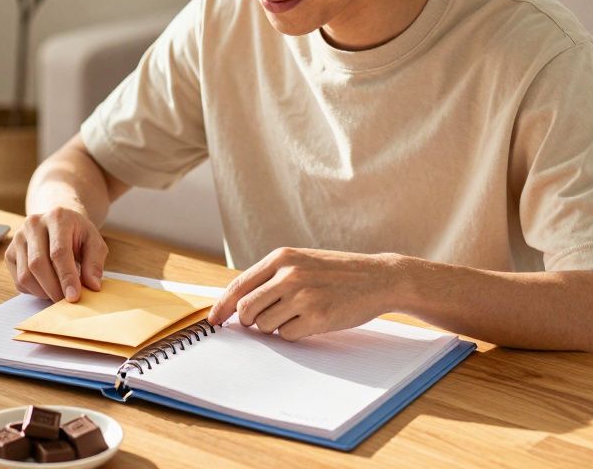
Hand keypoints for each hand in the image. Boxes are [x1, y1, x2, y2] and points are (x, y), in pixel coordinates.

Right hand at [4, 205, 108, 301]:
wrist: (58, 222)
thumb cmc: (77, 233)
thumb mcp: (94, 242)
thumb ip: (95, 262)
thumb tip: (92, 286)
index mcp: (57, 218)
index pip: (59, 252)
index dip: (67, 277)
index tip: (74, 296)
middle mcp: (33, 224)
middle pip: (38, 264)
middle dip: (53, 288)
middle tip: (66, 301)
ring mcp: (18, 238)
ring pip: (25, 275)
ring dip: (43, 292)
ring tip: (59, 294)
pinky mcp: (9, 253)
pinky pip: (18, 280)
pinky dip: (34, 291)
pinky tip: (47, 287)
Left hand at [207, 247, 407, 340]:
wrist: (379, 277)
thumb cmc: (337, 272)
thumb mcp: (301, 262)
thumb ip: (270, 277)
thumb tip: (235, 304)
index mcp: (281, 257)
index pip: (238, 286)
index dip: (222, 306)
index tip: (213, 320)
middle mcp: (288, 274)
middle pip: (245, 309)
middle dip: (249, 320)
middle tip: (265, 320)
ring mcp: (303, 296)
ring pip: (264, 325)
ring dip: (274, 327)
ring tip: (297, 315)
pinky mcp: (317, 317)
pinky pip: (286, 336)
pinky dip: (293, 333)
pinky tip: (312, 320)